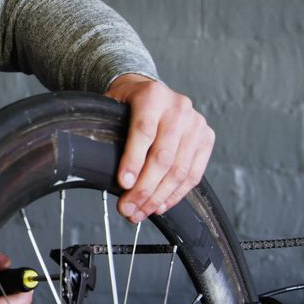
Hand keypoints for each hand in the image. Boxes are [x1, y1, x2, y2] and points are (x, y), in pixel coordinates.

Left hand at [104, 74, 214, 222]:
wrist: (152, 91)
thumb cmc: (126, 103)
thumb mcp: (111, 106)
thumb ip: (106, 128)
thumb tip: (96, 165)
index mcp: (152, 96)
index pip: (143, 132)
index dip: (133, 160)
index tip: (123, 184)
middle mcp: (178, 108)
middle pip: (163, 156)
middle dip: (144, 188)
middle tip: (127, 209)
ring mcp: (196, 124)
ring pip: (180, 170)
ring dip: (158, 197)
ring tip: (140, 212)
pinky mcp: (207, 138)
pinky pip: (194, 174)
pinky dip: (176, 194)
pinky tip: (159, 206)